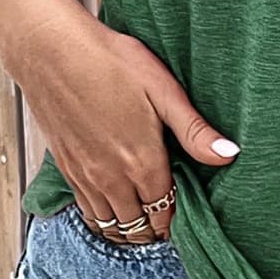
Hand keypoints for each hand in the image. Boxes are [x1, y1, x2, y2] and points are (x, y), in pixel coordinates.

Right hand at [4, 1, 239, 243]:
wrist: (50, 49)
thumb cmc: (109, 61)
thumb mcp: (163, 90)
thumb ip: (194, 130)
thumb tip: (229, 154)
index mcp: (141, 162)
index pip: (163, 211)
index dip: (174, 220)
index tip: (182, 218)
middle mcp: (110, 177)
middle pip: (136, 225)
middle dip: (153, 229)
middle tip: (164, 224)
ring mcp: (84, 175)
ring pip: (108, 223)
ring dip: (126, 228)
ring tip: (141, 223)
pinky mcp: (64, 166)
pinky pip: (85, 210)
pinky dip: (100, 218)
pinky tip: (108, 209)